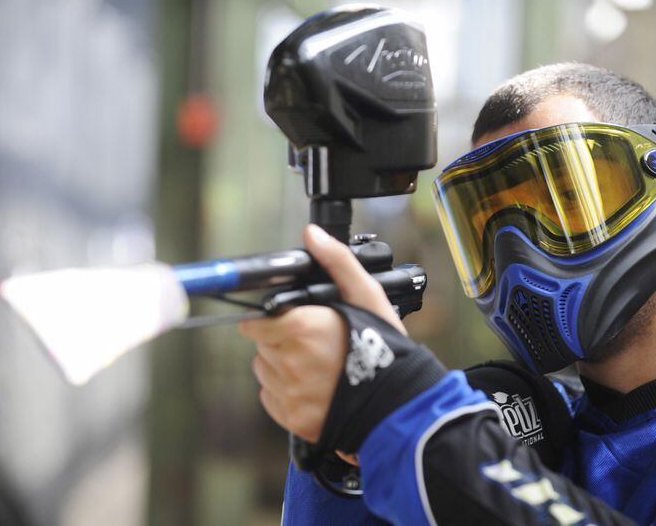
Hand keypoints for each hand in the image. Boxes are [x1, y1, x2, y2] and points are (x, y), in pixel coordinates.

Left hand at [239, 224, 405, 443]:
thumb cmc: (386, 351)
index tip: (289, 320)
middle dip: (282, 339)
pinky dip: (287, 392)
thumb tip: (312, 235)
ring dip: (281, 365)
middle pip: (263, 344)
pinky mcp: (292, 419)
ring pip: (265, 370)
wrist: (400, 407)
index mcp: (301, 329)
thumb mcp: (368, 297)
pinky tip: (315, 387)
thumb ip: (337, 262)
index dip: (271, 318)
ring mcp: (289, 393)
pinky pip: (272, 398)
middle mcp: (288, 362)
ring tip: (317, 366)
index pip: (256, 321)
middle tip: (315, 343)